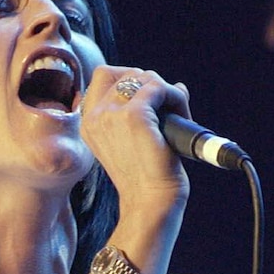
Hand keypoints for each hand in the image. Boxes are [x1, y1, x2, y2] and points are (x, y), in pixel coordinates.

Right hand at [79, 65, 190, 220]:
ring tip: (178, 116)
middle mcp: (96, 116)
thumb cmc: (147, 175)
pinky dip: (176, 97)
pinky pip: (160, 87)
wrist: (150, 201)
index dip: (130, 79)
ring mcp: (112, 114)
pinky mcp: (134, 116)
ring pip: (145, 77)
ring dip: (167, 92)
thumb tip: (175, 86)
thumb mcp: (134, 138)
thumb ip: (144, 109)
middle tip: (169, 110)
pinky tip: (183, 115)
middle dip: (153, 85)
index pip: (103, 74)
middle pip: (128, 72)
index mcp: (90, 122)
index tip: (148, 98)